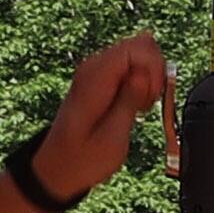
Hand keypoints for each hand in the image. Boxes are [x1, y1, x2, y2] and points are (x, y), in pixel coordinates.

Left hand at [33, 33, 170, 201]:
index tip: (152, 97)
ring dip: (150, 78)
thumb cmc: (81, 159)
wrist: (59, 167)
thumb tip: (144, 74)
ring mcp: (98, 70)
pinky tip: (136, 104)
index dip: (154, 69)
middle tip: (147, 103)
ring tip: (140, 106)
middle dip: (154, 72)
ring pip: (140, 54)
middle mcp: (94, 67)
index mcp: (94, 79)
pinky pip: (133, 66)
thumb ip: (129, 101)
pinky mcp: (104, 77)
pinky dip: (143, 82)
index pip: (136, 48)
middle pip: (141, 45)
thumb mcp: (111, 138)